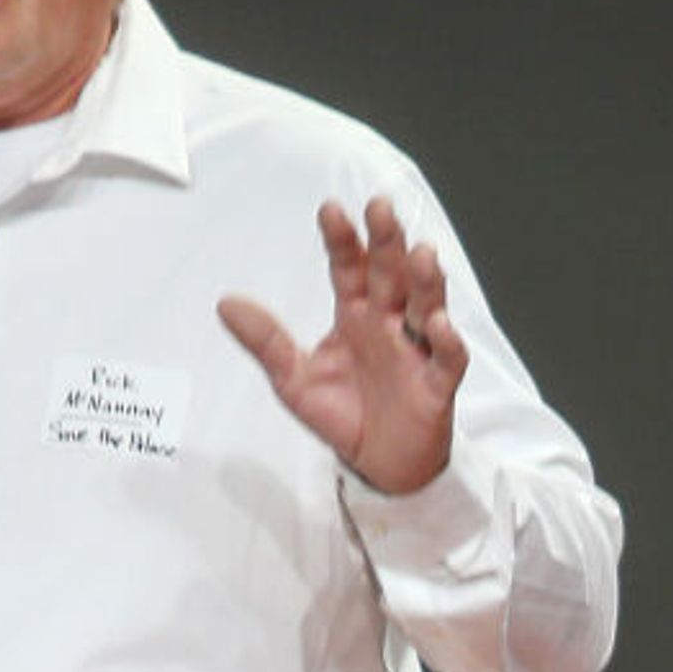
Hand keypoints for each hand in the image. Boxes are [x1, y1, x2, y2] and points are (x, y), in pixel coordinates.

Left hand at [220, 196, 466, 494]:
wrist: (379, 464)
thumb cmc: (343, 414)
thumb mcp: (293, 378)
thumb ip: (265, 341)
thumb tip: (226, 304)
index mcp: (355, 314)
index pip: (348, 267)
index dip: (341, 240)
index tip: (330, 211)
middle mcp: (389, 322)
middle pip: (390, 273)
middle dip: (386, 241)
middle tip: (380, 207)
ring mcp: (416, 348)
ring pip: (426, 304)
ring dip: (425, 280)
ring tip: (421, 254)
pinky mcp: (436, 383)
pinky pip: (447, 358)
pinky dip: (447, 342)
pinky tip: (437, 325)